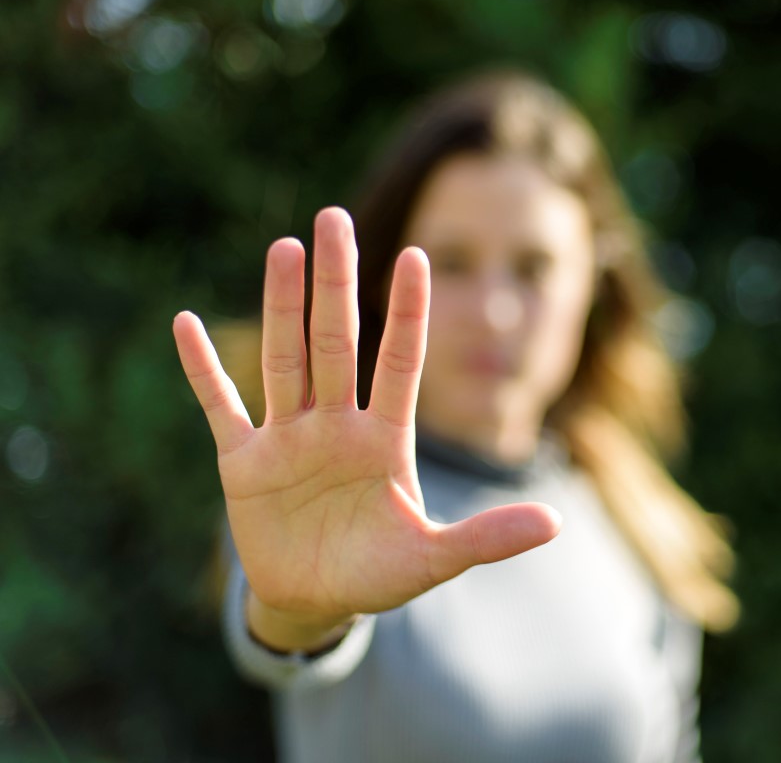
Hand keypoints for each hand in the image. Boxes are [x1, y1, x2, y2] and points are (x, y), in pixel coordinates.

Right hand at [173, 208, 560, 642]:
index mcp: (385, 440)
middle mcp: (338, 425)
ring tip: (284, 247)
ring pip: (285, 359)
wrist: (315, 603)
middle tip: (334, 217)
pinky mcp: (243, 463)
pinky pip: (220, 406)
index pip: (400, 362)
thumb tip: (555, 523)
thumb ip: (486, 538)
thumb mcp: (433, 558)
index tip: (417, 256)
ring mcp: (289, 438)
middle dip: (336, 283)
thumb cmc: (378, 574)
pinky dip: (203, 370)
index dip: (406, 312)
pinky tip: (186, 324)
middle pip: (337, 342)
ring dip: (282, 306)